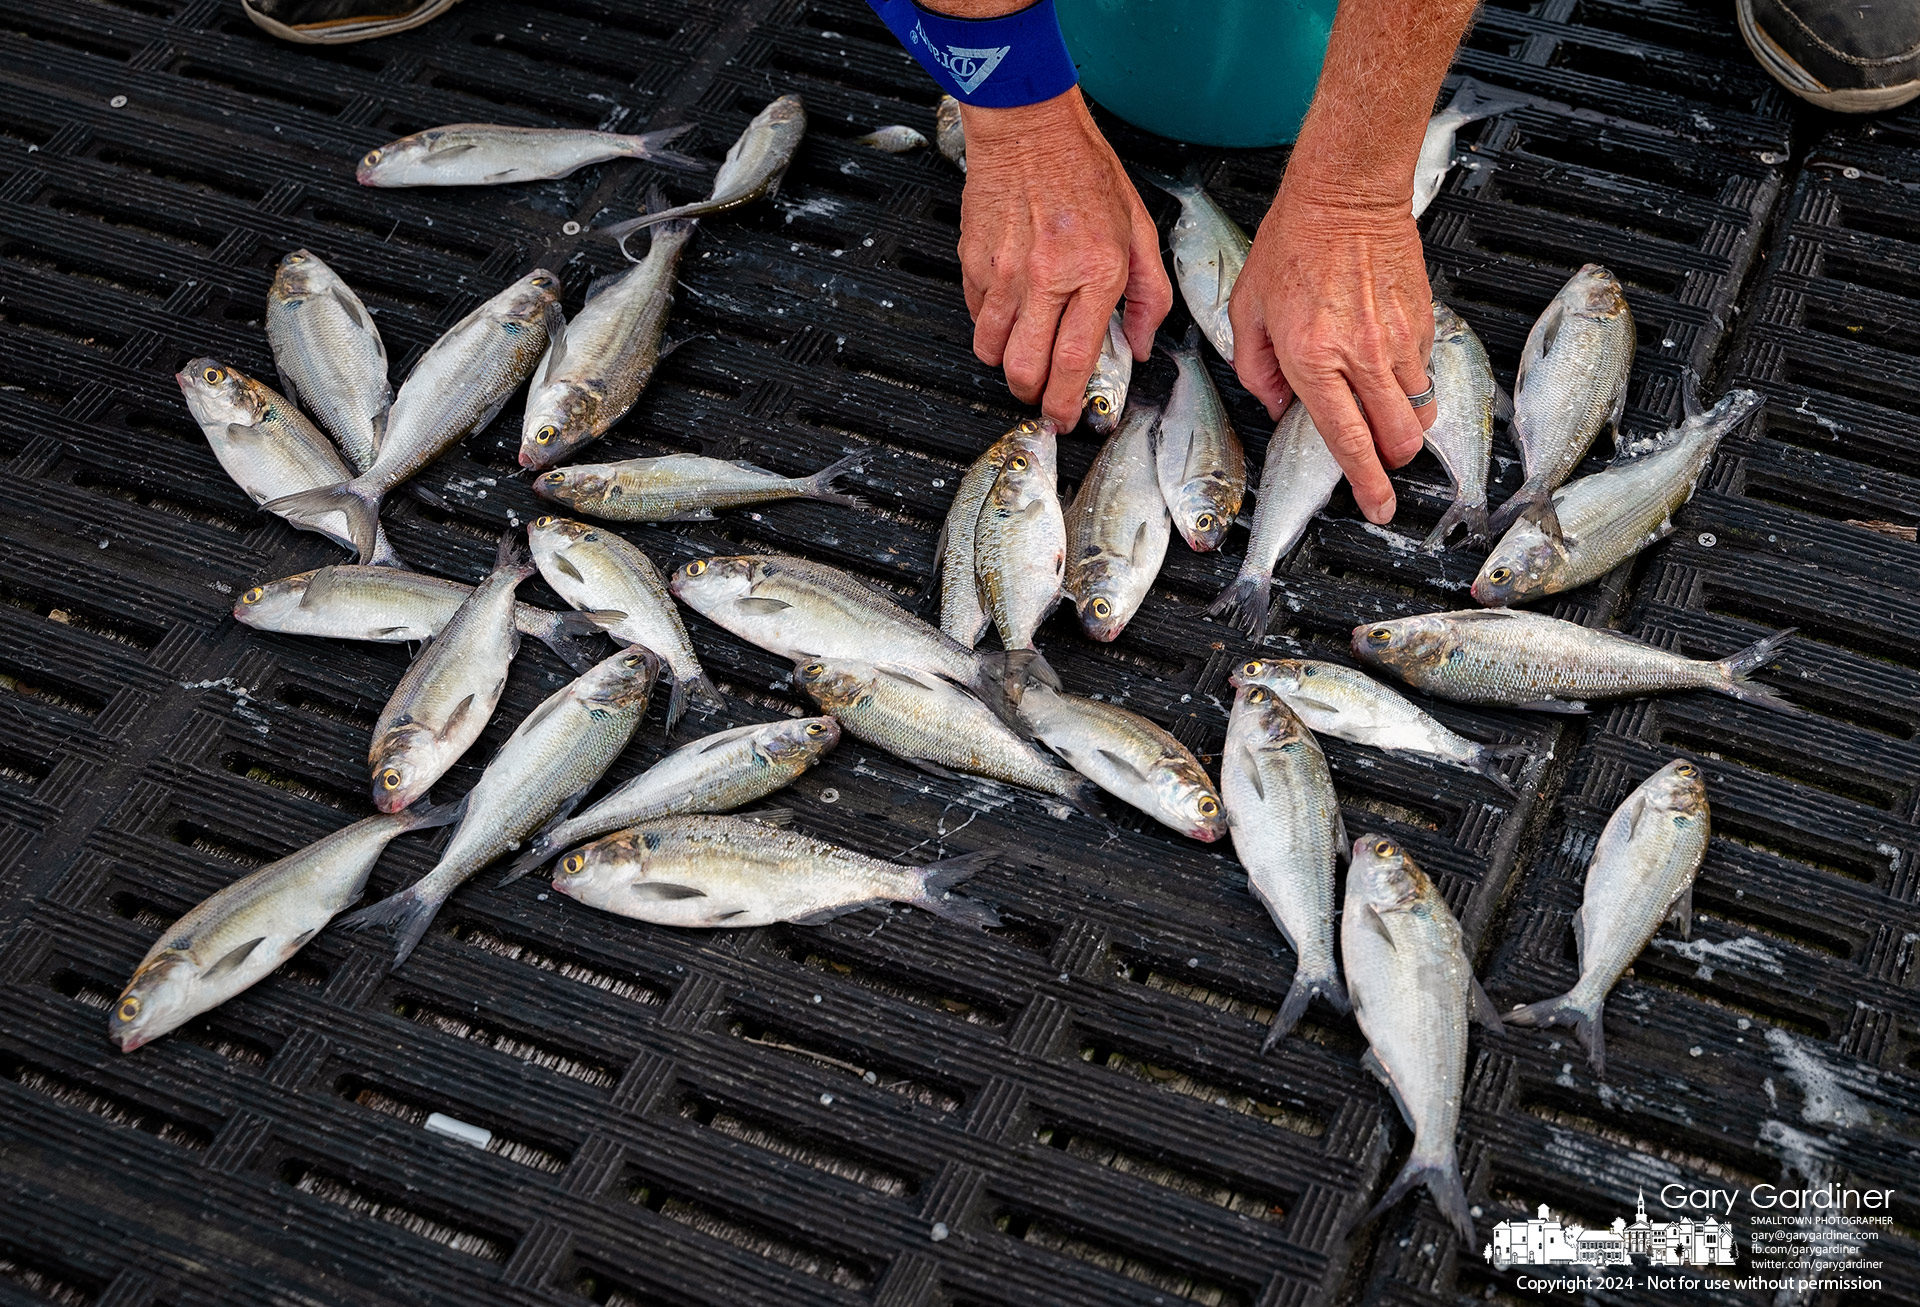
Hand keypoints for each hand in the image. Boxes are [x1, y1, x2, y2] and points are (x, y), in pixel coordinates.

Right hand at [958, 89, 1171, 428]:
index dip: (1068, 402)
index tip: (1067, 417)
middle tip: (1040, 395)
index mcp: (1095, 271)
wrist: (1027, 127)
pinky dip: (989, 326)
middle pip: (1024, 368)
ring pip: (991, 350)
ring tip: (1022, 355)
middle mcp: (1046, 276)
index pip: (1076, 359)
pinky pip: (975, 316)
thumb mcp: (1138, 228)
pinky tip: (1008, 311)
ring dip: (1006, 364)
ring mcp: (1004, 272)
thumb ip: (1149, 292)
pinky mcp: (973, 262)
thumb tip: (1144, 342)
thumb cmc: (1083, 168)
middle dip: (1031, 395)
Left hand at [1230, 185, 1434, 524]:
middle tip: (1376, 453)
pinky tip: (1384, 358)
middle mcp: (1363, 355)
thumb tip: (1277, 407)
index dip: (1366, 483)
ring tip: (1379, 405)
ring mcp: (1399, 338)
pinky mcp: (1423, 320)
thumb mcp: (1248, 309)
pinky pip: (1425, 372)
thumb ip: (1256, 369)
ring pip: (1422, 411)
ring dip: (1404, 423)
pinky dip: (1409, 381)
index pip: (1348, 439)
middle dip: (1391, 459)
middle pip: (1400, 438)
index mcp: (1313, 358)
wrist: (1346, 194)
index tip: (1377, 506)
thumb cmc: (1294, 242)